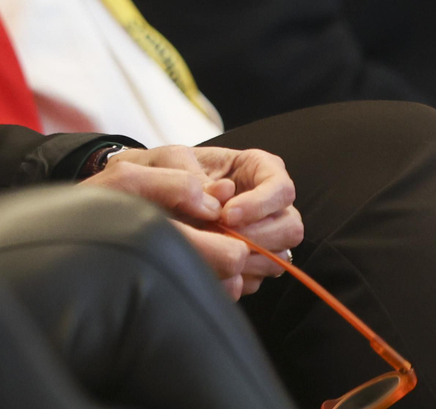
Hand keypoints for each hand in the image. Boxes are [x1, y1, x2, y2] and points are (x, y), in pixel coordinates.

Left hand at [82, 144, 302, 298]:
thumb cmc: (163, 167)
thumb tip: (217, 201)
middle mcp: (269, 202)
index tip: (227, 215)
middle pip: (289, 226)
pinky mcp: (251, 260)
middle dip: (258, 237)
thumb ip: (191, 174)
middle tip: (220, 238)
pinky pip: (259, 277)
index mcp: (258, 169)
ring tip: (212, 250)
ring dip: (248, 258)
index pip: (281, 188)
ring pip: (279, 255)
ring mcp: (264, 233)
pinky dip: (238, 275)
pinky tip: (212, 266)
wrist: (146, 191)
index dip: (260, 204)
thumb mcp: (171, 159)